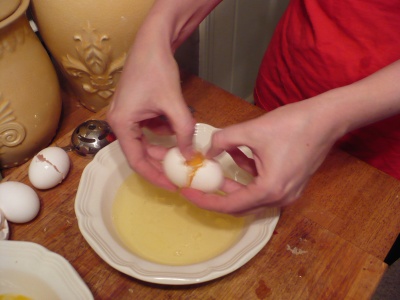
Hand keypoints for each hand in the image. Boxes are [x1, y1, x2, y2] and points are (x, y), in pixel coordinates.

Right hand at [107, 41, 195, 190]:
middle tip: (181, 172)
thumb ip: (183, 131)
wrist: (152, 42)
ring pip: (146, 141)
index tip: (172, 185)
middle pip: (140, 153)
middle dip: (162, 162)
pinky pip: (148, 129)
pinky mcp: (134, 110)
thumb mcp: (174, 104)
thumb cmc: (157, 69)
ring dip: (164, 146)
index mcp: (121, 124)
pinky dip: (163, 132)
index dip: (155, 176)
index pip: (136, 161)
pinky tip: (176, 128)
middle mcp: (118, 122)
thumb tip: (190, 155)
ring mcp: (126, 116)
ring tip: (183, 150)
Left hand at [180, 99, 342, 213]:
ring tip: (214, 171)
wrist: (326, 118)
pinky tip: (238, 156)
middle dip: (217, 195)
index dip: (206, 200)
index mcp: (269, 189)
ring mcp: (288, 193)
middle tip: (197, 186)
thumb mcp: (250, 130)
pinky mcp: (291, 184)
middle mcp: (280, 198)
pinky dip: (248, 176)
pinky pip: (262, 187)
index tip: (188, 193)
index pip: (230, 206)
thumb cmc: (292, 124)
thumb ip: (223, 141)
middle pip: (240, 206)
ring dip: (232, 185)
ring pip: (251, 196)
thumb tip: (208, 152)